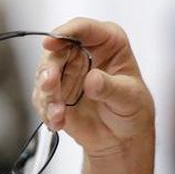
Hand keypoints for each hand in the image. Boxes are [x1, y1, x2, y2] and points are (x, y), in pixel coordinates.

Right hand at [33, 18, 154, 173]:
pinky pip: (41, 97)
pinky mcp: (54, 95)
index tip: (54, 41)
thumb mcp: (132, 101)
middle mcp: (84, 55)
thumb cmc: (134, 115)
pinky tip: (57, 124)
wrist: (121, 144)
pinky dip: (46, 110)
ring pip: (43, 73)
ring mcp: (67, 74)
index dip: (68, 31)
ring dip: (45, 93)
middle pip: (56, 50)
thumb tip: (94, 82)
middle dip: (50, 69)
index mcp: (110, 45)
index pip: (87, 29)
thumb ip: (113, 89)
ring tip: (58, 115)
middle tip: (49, 87)